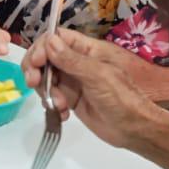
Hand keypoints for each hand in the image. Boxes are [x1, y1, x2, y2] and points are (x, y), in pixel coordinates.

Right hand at [27, 29, 160, 150]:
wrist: (134, 130)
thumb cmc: (122, 99)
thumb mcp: (98, 76)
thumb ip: (72, 60)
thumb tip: (49, 41)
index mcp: (87, 50)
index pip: (57, 38)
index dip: (42, 47)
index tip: (36, 62)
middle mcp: (77, 62)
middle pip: (45, 57)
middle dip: (36, 69)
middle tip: (33, 83)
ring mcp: (72, 81)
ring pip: (45, 78)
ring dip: (46, 91)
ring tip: (59, 105)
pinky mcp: (70, 99)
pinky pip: (51, 96)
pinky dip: (52, 104)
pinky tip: (63, 114)